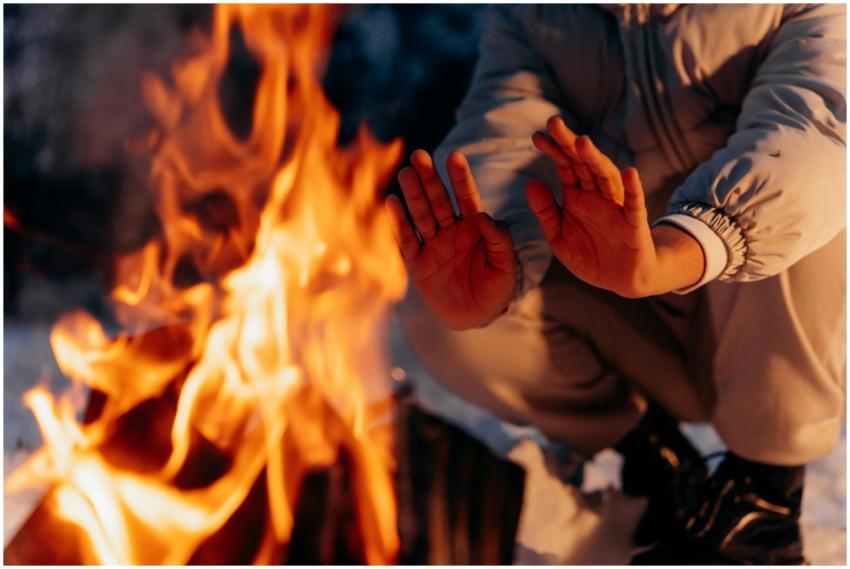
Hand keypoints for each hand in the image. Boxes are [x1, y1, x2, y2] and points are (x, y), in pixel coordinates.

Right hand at [386, 150, 516, 328]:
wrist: (477, 317)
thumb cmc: (497, 289)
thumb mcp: (506, 265)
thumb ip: (500, 240)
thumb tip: (485, 216)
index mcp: (475, 227)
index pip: (467, 197)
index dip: (460, 178)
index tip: (455, 157)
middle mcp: (452, 230)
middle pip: (439, 200)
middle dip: (430, 179)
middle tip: (420, 155)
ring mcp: (434, 244)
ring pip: (421, 215)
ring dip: (413, 194)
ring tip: (406, 173)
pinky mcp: (418, 262)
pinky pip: (408, 239)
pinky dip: (399, 222)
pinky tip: (392, 202)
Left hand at [526, 116, 704, 297]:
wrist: (620, 280)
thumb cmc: (589, 255)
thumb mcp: (558, 237)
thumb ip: (546, 212)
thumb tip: (530, 183)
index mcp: (577, 195)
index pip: (564, 166)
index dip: (553, 150)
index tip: (536, 136)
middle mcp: (597, 195)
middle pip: (583, 163)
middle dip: (569, 143)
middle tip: (554, 122)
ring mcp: (616, 206)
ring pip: (606, 177)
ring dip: (595, 159)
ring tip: (582, 142)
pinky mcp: (634, 224)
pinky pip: (634, 204)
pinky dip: (633, 188)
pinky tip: (630, 172)